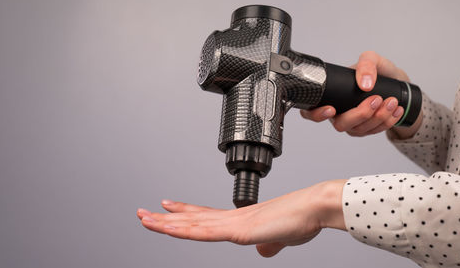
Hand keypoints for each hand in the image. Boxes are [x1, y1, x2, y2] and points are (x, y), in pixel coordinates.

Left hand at [137, 179, 346, 256]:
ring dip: (166, 222)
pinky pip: (205, 231)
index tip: (168, 208)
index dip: (185, 212)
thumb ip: (269, 245)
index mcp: (240, 220)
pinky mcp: (239, 229)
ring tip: (145, 218)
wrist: (314, 207)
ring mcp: (233, 223)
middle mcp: (232, 218)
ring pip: (192, 223)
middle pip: (192, 218)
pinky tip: (168, 227)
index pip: (205, 216)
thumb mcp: (280, 239)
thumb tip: (263, 252)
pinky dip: (184, 229)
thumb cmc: (301, 219)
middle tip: (144, 213)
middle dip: (166, 217)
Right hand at [300, 51, 411, 136]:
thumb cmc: (378, 71)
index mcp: (331, 97)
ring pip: (359, 129)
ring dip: (378, 117)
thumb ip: (366, 64)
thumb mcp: (372, 59)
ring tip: (391, 101)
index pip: (311, 111)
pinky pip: (374, 131)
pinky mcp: (366, 129)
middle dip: (360, 114)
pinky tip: (396, 109)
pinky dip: (387, 121)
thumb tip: (364, 83)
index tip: (331, 109)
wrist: (397, 82)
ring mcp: (352, 123)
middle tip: (376, 99)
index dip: (316, 114)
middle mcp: (338, 113)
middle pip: (340, 124)